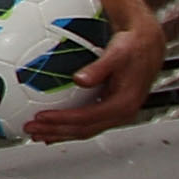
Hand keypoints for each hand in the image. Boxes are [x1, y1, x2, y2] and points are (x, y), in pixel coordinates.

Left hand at [24, 2, 164, 141]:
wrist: (147, 45)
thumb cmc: (133, 47)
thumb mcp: (116, 55)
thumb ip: (99, 69)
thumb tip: (79, 79)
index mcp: (123, 104)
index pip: (87, 118)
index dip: (62, 119)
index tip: (41, 116)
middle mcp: (120, 113)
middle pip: (83, 129)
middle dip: (55, 131)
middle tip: (31, 129)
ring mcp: (115, 113)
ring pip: (84, 130)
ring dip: (59, 133)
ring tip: (36, 133)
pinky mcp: (110, 109)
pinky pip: (86, 122)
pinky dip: (68, 127)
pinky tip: (52, 127)